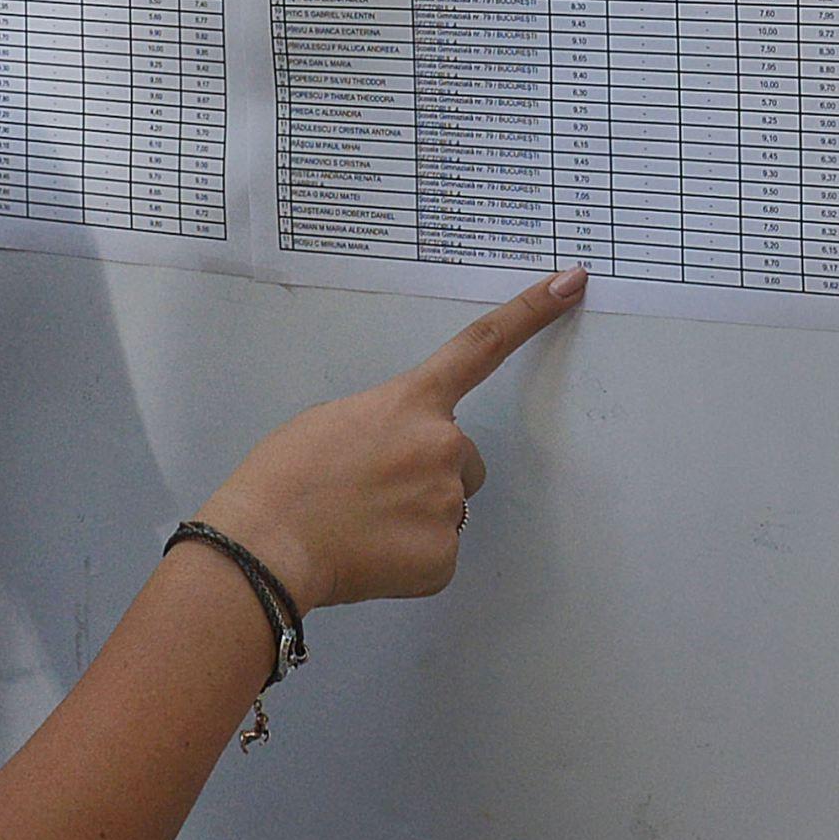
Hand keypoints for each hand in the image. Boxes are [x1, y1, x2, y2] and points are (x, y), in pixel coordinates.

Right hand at [196, 270, 583, 612]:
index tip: (571, 282)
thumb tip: (403, 451)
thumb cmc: (284, 478)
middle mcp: (443, 445)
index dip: (532, 310)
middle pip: (463, 457)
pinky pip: (439, 553)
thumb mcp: (335, 419)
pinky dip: (410, 557)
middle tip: (371, 490)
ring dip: (418, 513)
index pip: (483, 344)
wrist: (267, 544)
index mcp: (411, 402)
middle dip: (429, 472)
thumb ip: (388, 422)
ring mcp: (448, 502)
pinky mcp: (445, 556)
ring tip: (362, 523)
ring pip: (450, 506)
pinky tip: (371, 553)